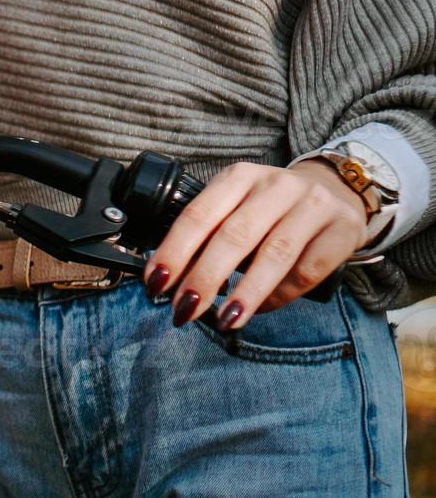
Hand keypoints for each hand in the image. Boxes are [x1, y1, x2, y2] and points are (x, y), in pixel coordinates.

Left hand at [143, 160, 367, 329]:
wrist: (337, 192)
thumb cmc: (270, 210)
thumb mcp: (235, 208)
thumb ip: (207, 236)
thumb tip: (170, 282)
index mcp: (239, 177)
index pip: (199, 214)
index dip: (174, 251)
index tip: (156, 283)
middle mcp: (276, 185)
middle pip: (234, 236)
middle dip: (204, 278)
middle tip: (183, 310)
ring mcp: (313, 205)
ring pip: (275, 254)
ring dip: (244, 293)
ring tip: (224, 320)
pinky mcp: (342, 229)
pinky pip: (307, 270)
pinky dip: (281, 295)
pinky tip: (261, 308)